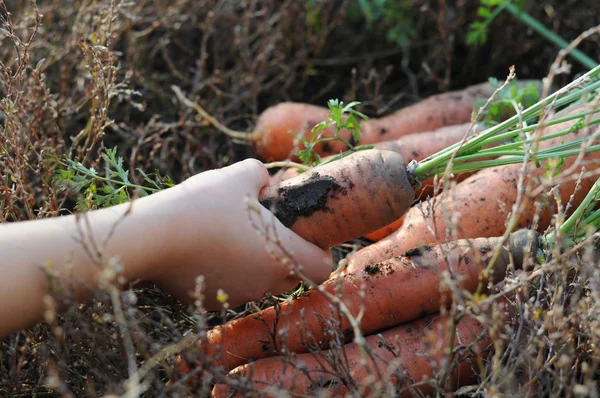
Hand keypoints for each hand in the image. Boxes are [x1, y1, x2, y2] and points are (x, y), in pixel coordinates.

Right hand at [142, 159, 332, 309]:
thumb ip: (263, 176)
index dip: (319, 250)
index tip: (304, 235)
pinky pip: (231, 287)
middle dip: (287, 255)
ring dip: (256, 264)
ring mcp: (239, 295)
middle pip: (292, 275)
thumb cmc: (205, 203)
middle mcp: (266, 282)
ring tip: (231, 235)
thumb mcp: (241, 174)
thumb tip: (266, 184)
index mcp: (283, 254)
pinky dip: (227, 272)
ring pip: (260, 282)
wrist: (153, 236)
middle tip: (267, 230)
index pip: (323, 267)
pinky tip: (207, 250)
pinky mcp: (212, 301)